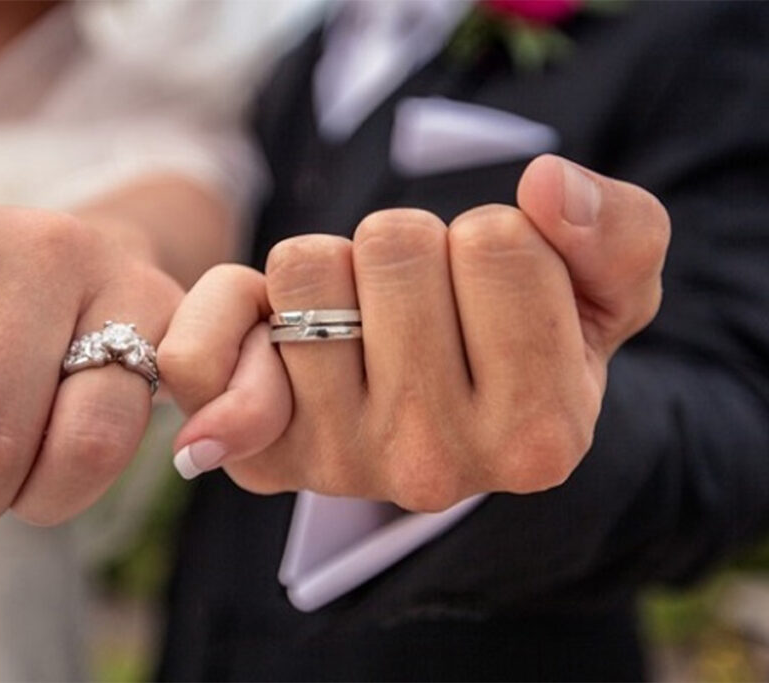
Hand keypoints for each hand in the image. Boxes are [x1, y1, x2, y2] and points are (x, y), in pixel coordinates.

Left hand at [158, 155, 669, 509]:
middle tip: (423, 305)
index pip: (495, 243)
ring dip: (334, 269)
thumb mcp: (604, 295)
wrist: (443, 415)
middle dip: (410, 248)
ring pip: (304, 265)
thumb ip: (618, 235)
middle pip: (394, 245)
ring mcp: (337, 464)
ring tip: (365, 323)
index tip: (491, 294)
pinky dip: (228, 312)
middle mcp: (434, 466)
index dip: (493, 237)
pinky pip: (198, 353)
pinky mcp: (258, 456)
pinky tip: (273, 336)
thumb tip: (547, 186)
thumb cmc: (522, 344)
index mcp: (537, 433)